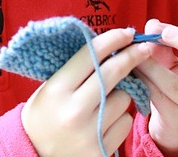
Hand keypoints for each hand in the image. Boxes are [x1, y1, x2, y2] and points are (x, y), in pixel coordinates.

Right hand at [21, 28, 145, 156]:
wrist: (33, 153)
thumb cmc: (45, 112)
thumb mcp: (51, 85)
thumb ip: (77, 68)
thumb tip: (111, 46)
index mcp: (57, 89)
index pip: (91, 55)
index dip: (112, 40)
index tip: (127, 33)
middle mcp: (73, 110)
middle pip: (112, 73)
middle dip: (131, 56)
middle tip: (144, 47)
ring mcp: (88, 133)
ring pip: (123, 98)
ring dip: (122, 92)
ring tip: (104, 100)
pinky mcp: (101, 152)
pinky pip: (125, 123)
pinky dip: (120, 117)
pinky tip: (105, 121)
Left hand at [134, 20, 177, 156]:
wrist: (174, 125)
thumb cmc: (173, 83)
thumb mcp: (170, 61)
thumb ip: (162, 42)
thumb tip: (152, 25)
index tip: (160, 29)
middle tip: (160, 33)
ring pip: (174, 83)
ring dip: (150, 65)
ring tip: (133, 53)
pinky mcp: (177, 119)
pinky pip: (157, 96)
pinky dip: (141, 80)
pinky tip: (130, 71)